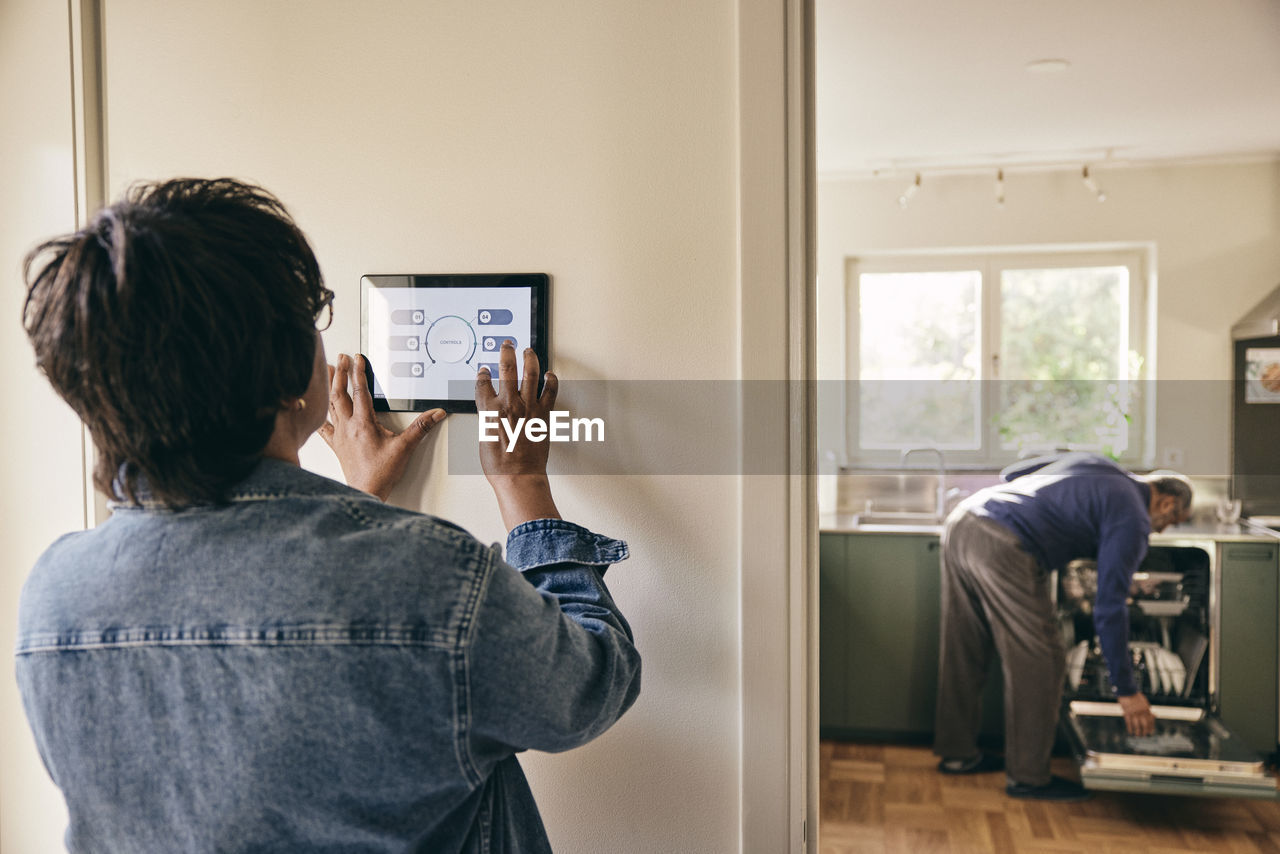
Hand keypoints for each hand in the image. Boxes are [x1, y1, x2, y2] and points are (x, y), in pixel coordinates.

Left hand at [319, 353, 444, 500]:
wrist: (366, 491)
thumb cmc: (381, 473)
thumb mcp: (405, 447)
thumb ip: (421, 428)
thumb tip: (435, 414)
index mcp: (363, 423)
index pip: (360, 391)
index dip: (359, 372)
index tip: (357, 358)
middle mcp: (348, 427)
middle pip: (340, 394)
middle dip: (341, 373)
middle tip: (341, 358)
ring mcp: (340, 436)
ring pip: (331, 406)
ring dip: (330, 388)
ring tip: (329, 373)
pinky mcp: (337, 446)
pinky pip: (325, 428)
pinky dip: (320, 416)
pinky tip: (316, 411)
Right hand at [475, 341, 560, 529]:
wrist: (518, 476)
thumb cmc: (499, 464)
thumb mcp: (483, 439)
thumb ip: (487, 420)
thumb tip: (490, 414)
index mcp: (490, 411)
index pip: (483, 384)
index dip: (483, 374)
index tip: (484, 370)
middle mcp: (509, 405)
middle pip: (507, 370)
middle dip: (507, 352)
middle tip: (508, 344)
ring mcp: (528, 408)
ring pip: (530, 374)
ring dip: (530, 359)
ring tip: (529, 351)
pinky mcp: (544, 414)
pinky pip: (550, 392)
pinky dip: (551, 381)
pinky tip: (550, 375)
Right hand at [1117, 692, 1155, 736]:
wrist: (1126, 690)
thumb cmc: (1135, 696)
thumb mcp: (1144, 702)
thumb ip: (1148, 709)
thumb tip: (1153, 715)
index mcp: (1147, 709)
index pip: (1150, 721)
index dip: (1151, 727)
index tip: (1150, 732)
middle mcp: (1141, 712)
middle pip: (1145, 724)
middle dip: (1145, 731)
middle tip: (1144, 735)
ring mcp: (1134, 712)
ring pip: (1137, 725)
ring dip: (1137, 731)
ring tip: (1137, 735)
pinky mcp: (1126, 712)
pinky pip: (1128, 723)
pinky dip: (1130, 728)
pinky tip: (1130, 732)